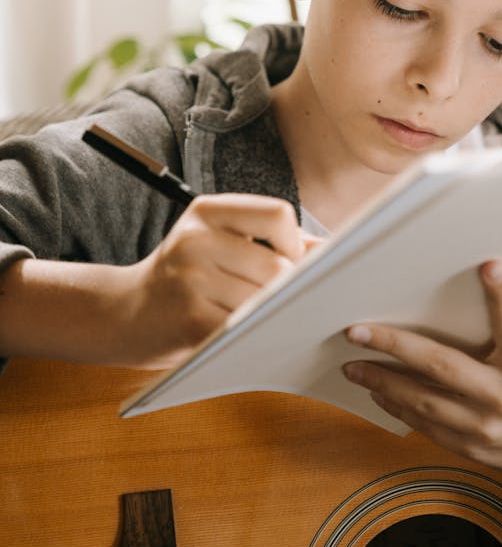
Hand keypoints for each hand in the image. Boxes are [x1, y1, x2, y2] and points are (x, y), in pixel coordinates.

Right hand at [0, 194, 317, 369]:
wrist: (123, 315)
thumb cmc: (185, 278)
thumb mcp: (219, 242)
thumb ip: (272, 241)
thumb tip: (332, 251)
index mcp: (207, 210)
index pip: (277, 214)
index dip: (294, 242)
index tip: (288, 263)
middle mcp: (195, 237)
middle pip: (277, 264)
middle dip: (287, 288)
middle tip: (278, 301)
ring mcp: (189, 277)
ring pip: (265, 299)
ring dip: (271, 314)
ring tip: (259, 318)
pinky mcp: (188, 318)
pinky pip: (245, 327)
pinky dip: (254, 335)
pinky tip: (246, 336)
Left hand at [343, 260, 501, 496]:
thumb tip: (450, 305)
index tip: (489, 265)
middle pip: (442, 367)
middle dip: (394, 346)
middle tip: (357, 331)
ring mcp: (484, 428)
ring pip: (422, 401)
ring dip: (382, 381)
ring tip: (354, 365)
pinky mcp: (471, 449)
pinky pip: (426, 425)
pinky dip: (399, 406)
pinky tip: (379, 392)